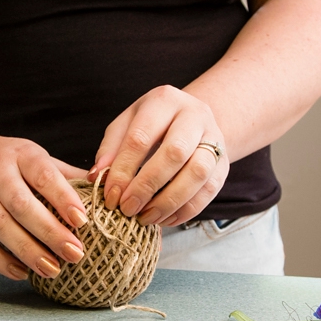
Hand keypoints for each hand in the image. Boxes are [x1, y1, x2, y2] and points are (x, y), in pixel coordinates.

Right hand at [0, 126, 88, 280]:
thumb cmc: (1, 159)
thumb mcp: (31, 155)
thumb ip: (64, 174)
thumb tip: (103, 187)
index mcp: (20, 155)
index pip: (43, 175)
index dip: (63, 198)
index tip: (82, 221)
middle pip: (22, 205)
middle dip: (50, 232)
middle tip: (75, 253)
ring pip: (1, 226)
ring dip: (28, 251)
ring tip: (53, 269)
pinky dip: (0, 261)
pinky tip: (21, 272)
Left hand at [91, 85, 228, 227]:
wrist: (192, 121)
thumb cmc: (152, 125)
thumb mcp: (126, 125)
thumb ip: (110, 149)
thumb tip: (97, 177)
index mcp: (164, 100)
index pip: (141, 137)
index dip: (123, 170)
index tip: (110, 196)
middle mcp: (195, 115)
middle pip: (174, 153)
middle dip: (147, 186)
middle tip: (128, 209)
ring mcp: (214, 139)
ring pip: (197, 173)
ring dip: (169, 201)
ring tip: (146, 218)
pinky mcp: (224, 163)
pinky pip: (209, 191)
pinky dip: (186, 210)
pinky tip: (165, 219)